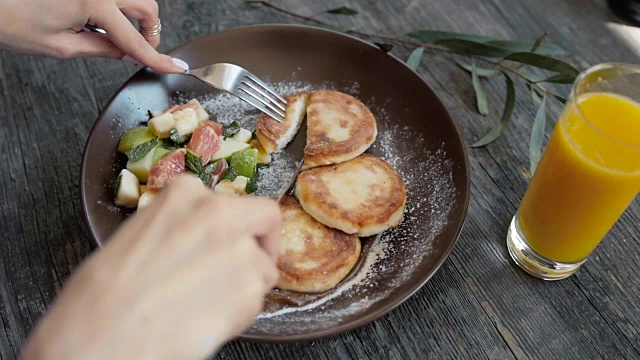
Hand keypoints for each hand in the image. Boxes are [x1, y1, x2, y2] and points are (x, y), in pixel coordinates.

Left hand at [0, 0, 187, 72]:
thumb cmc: (13, 21)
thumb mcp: (62, 47)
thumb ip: (102, 49)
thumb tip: (126, 52)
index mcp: (94, 3)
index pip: (135, 39)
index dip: (157, 58)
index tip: (175, 66)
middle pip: (146, 8)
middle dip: (148, 32)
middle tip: (136, 51)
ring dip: (133, 16)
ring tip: (111, 33)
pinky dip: (116, 7)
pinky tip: (96, 18)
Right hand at [22, 176, 281, 359]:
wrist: (100, 337)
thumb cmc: (103, 296)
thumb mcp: (139, 236)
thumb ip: (181, 229)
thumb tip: (201, 243)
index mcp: (185, 193)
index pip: (231, 201)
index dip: (234, 224)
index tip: (231, 238)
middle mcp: (219, 212)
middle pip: (266, 217)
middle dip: (262, 242)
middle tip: (246, 266)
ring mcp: (240, 249)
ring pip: (263, 267)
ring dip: (245, 286)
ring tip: (206, 306)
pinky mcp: (250, 289)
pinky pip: (256, 302)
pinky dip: (240, 314)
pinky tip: (205, 321)